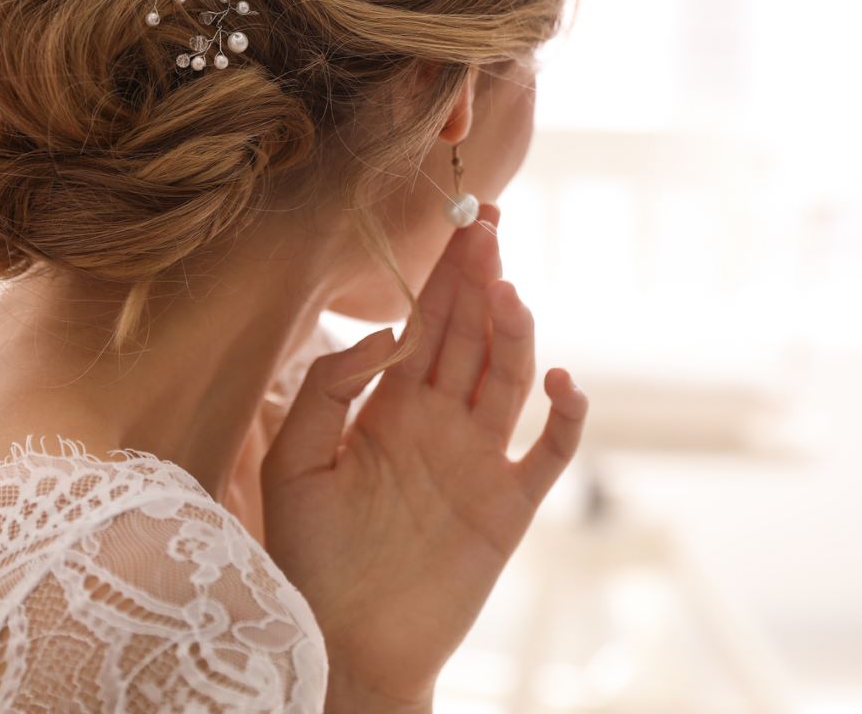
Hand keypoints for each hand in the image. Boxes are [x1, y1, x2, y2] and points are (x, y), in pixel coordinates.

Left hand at [260, 202, 587, 709]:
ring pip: (509, 378)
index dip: (445, 274)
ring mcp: (479, 461)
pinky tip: (560, 378)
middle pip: (471, 335)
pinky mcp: (510, 507)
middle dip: (479, 279)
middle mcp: (439, 423)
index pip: (426, 324)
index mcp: (389, 406)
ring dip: (515, 332)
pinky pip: (550, 452)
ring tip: (507, 292)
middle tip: (486, 225)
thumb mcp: (293, 462)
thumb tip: (387, 335)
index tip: (461, 221)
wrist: (344, 641)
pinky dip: (567, 414)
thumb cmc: (308, 556)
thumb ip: (328, 390)